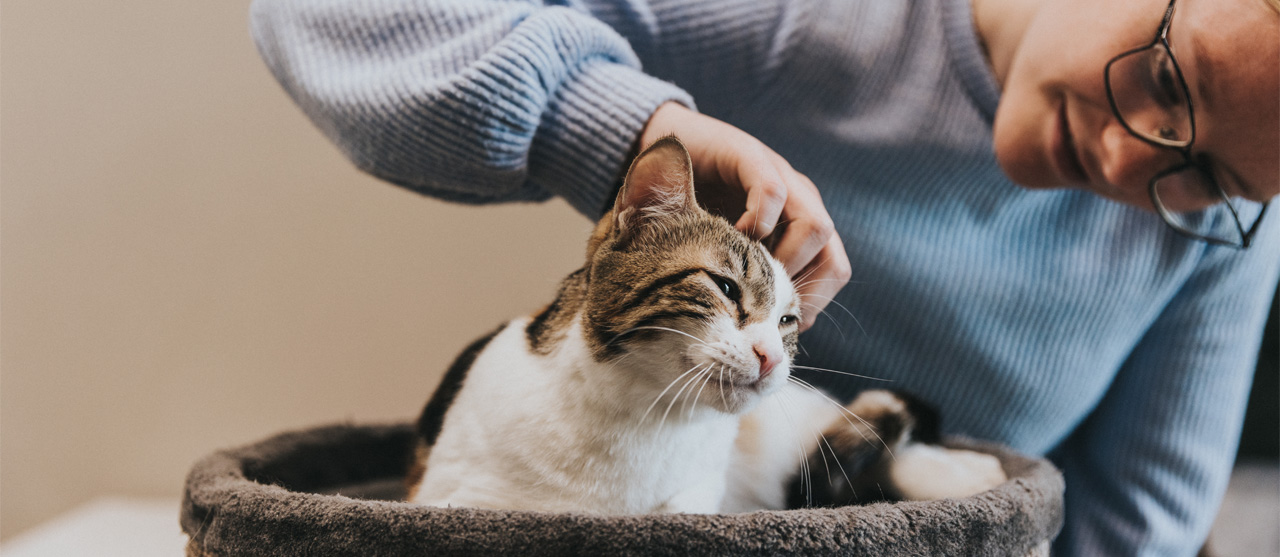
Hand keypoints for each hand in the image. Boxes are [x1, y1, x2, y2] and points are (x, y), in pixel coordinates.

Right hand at [639, 102, 850, 330]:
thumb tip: (766, 336)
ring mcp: (780, 178)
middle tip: (767, 307)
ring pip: (816, 227)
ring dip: (785, 261)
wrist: (664, 146)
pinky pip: (770, 191)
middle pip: (834, 255)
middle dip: (805, 290)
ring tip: (750, 275)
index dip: (813, 303)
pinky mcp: (750, 156)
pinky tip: (733, 236)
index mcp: (801, 226)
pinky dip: (758, 220)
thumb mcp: (727, 253)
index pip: (833, 271)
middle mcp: (800, 202)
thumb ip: (749, 282)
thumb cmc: (694, 209)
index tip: (780, 325)